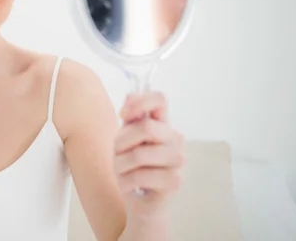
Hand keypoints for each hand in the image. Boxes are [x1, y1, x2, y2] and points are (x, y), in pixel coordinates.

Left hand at [113, 91, 184, 219]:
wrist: (140, 201)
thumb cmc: (133, 168)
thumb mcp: (126, 140)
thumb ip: (130, 118)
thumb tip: (130, 94)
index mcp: (163, 124)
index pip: (160, 98)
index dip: (138, 102)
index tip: (123, 115)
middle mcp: (175, 138)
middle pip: (146, 127)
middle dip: (122, 142)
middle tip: (118, 153)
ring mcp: (177, 160)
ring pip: (139, 154)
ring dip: (120, 165)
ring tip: (123, 172)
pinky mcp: (174, 181)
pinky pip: (140, 176)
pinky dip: (125, 182)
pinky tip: (129, 186)